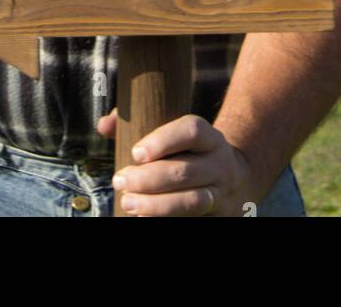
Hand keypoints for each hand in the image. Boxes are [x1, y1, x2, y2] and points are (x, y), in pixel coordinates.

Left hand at [96, 109, 257, 216]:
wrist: (236, 176)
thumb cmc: (190, 151)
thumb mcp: (177, 132)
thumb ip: (139, 122)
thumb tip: (104, 125)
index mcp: (208, 137)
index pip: (191, 131)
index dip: (163, 140)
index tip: (136, 153)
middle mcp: (219, 162)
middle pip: (185, 171)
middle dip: (148, 179)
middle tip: (120, 181)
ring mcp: (221, 191)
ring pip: (191, 200)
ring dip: (156, 205)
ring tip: (128, 204)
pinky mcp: (219, 214)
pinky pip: (194, 219)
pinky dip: (168, 219)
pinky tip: (145, 218)